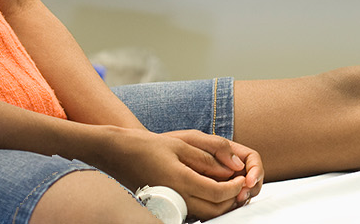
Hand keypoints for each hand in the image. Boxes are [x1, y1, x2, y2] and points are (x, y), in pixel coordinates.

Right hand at [104, 128, 262, 219]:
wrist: (117, 154)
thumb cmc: (146, 146)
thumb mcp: (181, 144)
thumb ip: (208, 157)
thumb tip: (232, 167)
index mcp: (182, 180)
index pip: (218, 192)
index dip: (235, 187)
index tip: (242, 178)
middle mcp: (176, 197)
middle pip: (215, 209)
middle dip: (232, 199)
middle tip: (239, 185)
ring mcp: (170, 203)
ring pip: (204, 214)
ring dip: (220, 205)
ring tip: (229, 188)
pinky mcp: (166, 205)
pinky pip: (192, 212)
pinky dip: (206, 205)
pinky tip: (210, 192)